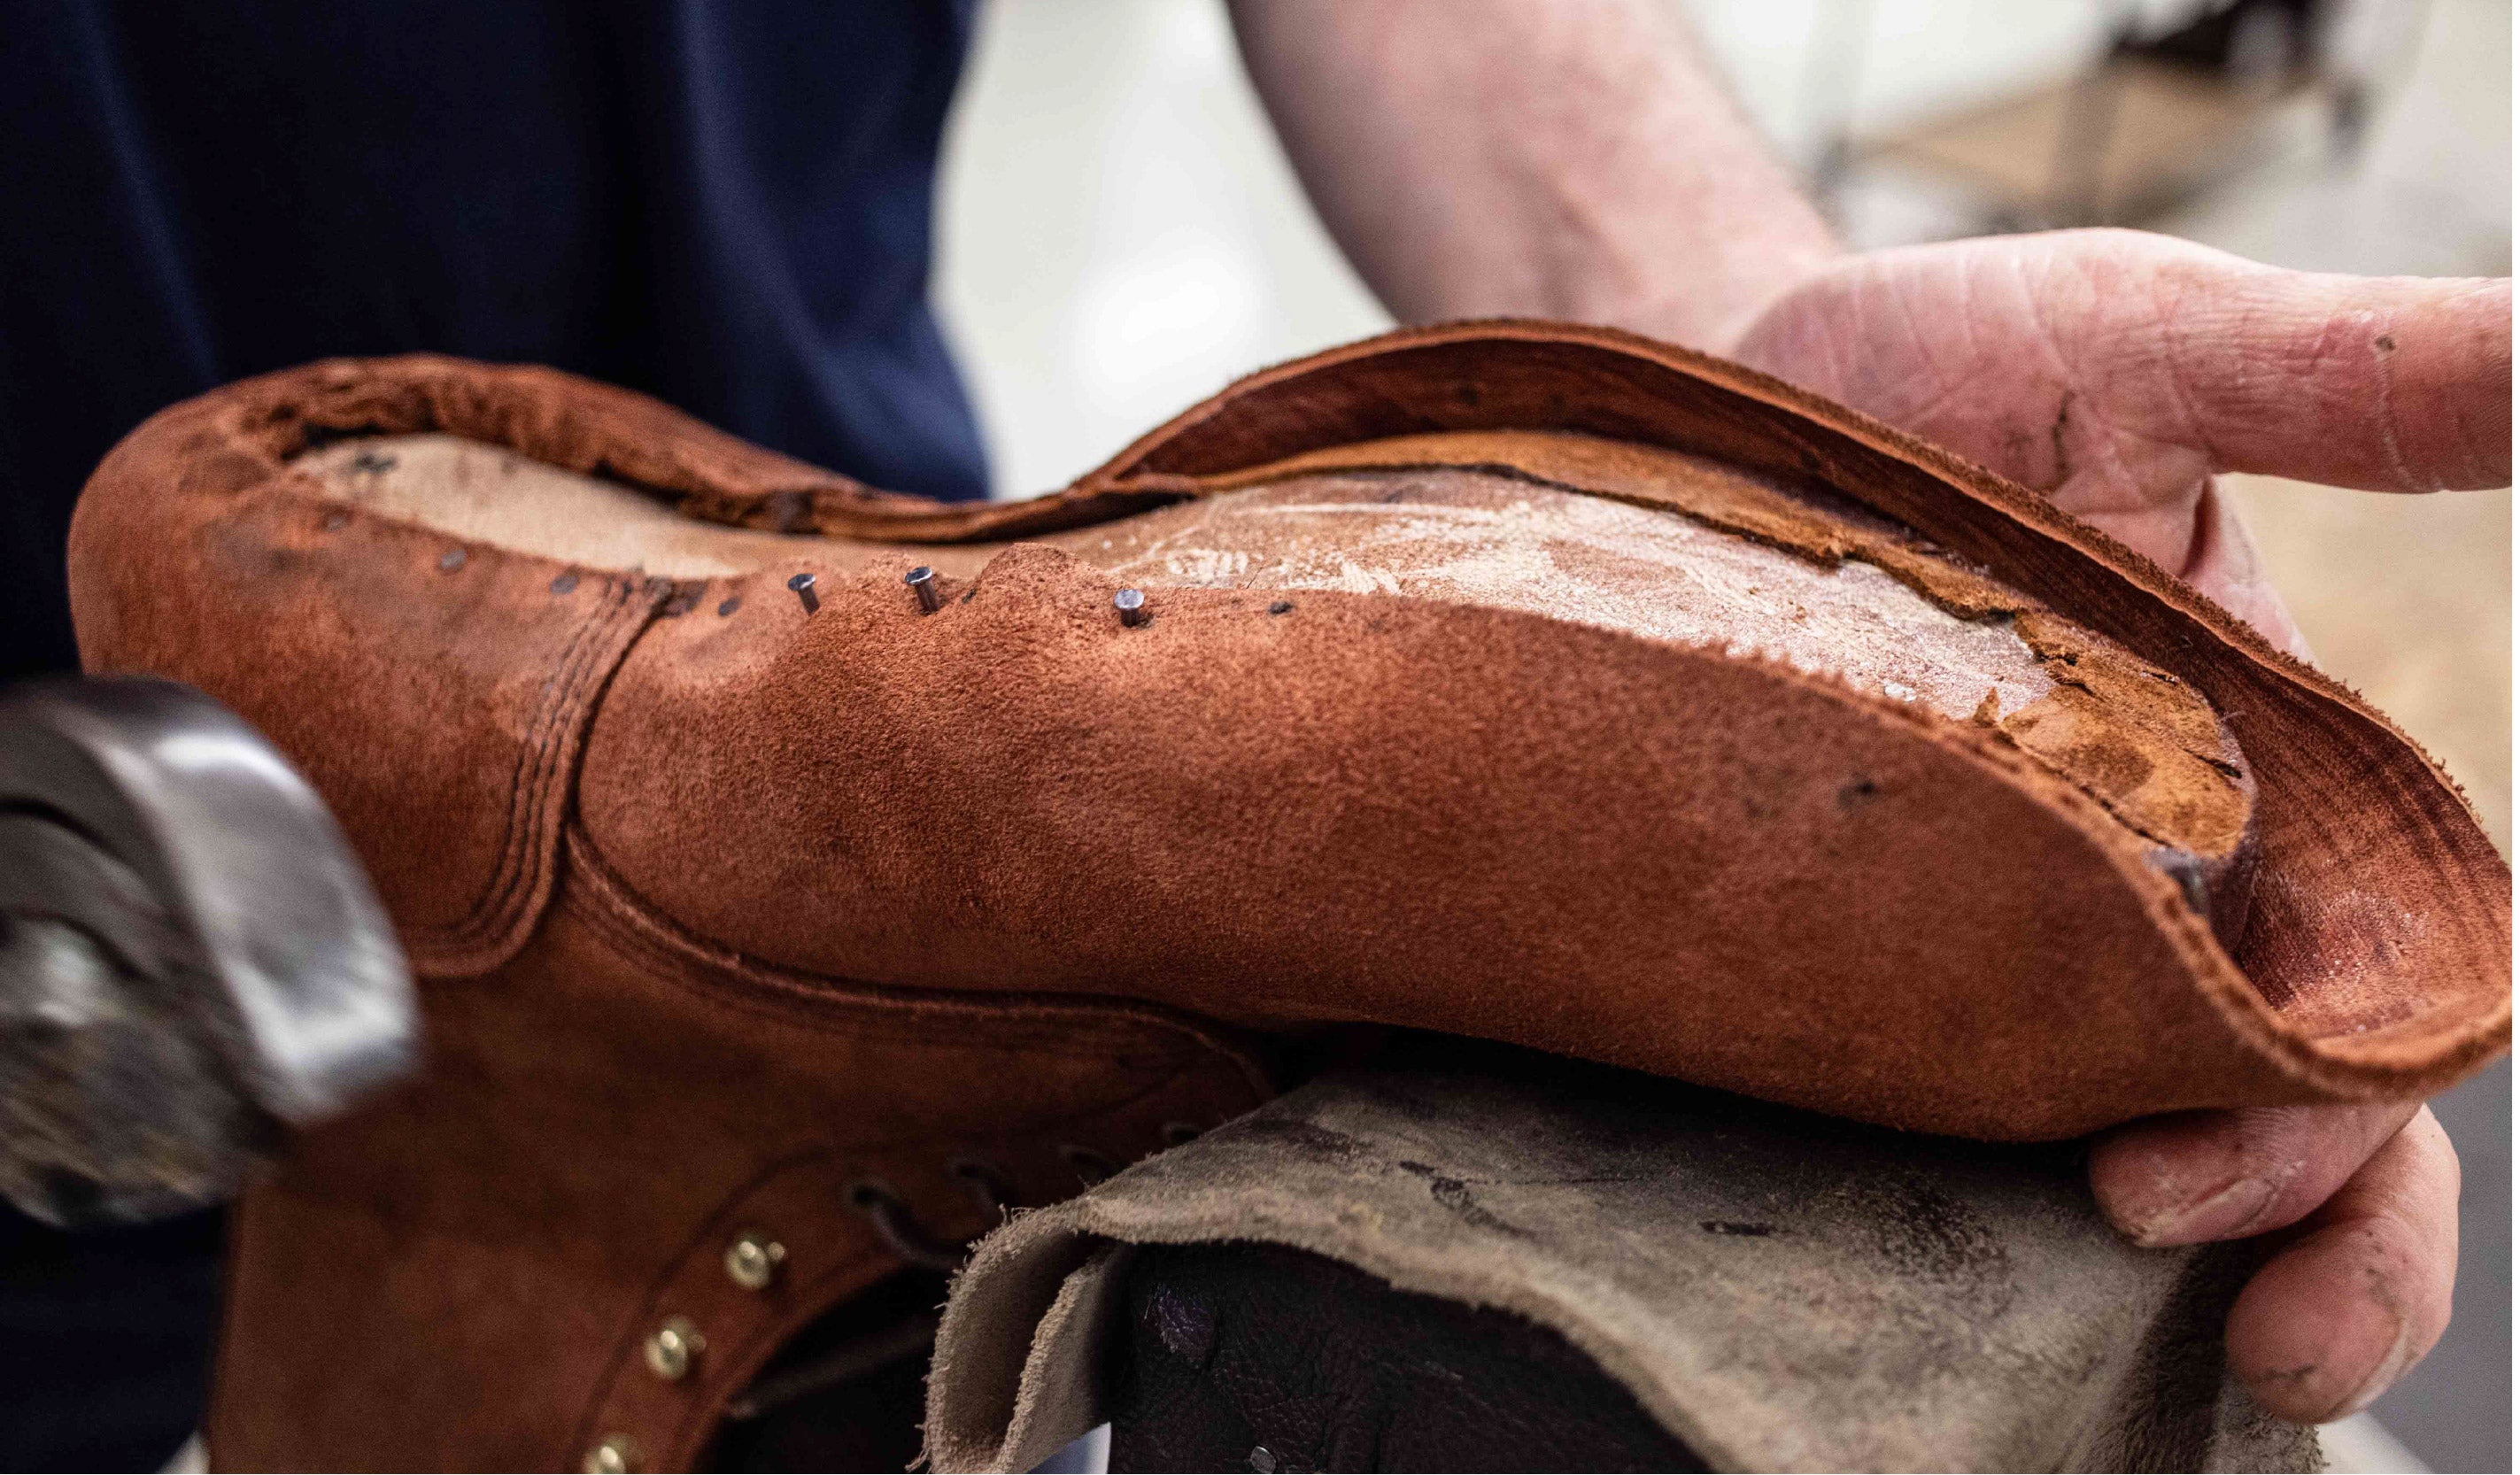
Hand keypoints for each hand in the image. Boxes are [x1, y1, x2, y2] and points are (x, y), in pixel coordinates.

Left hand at [1727, 227, 2509, 1422]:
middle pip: (2270, 1130)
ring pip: (2097, 1141)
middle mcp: (2134, 903)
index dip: (2343, 1142)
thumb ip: (2359, 384)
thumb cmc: (1950, 371)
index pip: (2368, 1024)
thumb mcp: (2154, 352)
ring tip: (2076, 1306)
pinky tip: (1845, 1255)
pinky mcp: (1813, 946)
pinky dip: (1893, 1186)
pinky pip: (1880, 1094)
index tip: (2221, 1189)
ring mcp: (1969, 938)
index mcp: (2268, 806)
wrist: (1707, 378)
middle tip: (2252, 1340)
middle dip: (2293, 1246)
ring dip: (2125, 1261)